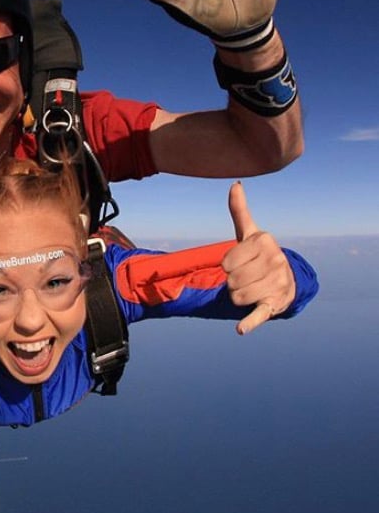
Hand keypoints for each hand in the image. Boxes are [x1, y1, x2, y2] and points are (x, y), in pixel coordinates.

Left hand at [223, 182, 295, 334]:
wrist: (286, 280)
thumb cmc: (259, 254)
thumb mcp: (250, 233)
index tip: (239, 262)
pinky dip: (249, 322)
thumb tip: (234, 184)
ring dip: (237, 295)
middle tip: (245, 277)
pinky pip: (258, 314)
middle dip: (232, 281)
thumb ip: (240, 210)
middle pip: (231, 280)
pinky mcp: (275, 304)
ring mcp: (277, 283)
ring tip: (250, 288)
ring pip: (236, 296)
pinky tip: (240, 328)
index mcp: (264, 242)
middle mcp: (274, 261)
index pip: (226, 262)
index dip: (228, 265)